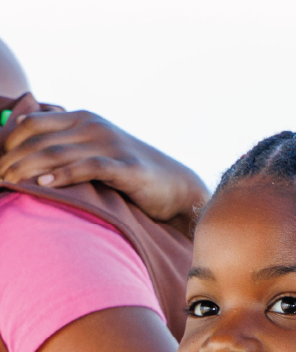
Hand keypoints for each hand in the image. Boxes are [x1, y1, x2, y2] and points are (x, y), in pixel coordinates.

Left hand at [0, 109, 207, 234]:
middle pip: (39, 140)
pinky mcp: (126, 167)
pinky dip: (61, 175)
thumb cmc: (127, 168)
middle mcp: (95, 127)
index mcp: (84, 118)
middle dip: (11, 159)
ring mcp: (111, 145)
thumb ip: (63, 139)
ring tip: (9, 183)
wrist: (174, 184)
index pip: (31, 123)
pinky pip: (87, 167)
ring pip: (56, 153)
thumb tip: (20, 130)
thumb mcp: (94, 146)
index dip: (8, 142)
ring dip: (27, 169)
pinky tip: (42, 184)